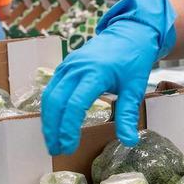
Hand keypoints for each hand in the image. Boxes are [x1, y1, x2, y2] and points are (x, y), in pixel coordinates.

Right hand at [41, 0, 176, 153]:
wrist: (130, 33)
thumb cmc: (133, 60)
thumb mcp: (135, 88)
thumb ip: (128, 115)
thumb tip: (130, 141)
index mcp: (95, 73)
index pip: (75, 105)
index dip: (69, 128)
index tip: (69, 146)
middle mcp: (76, 68)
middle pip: (56, 102)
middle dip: (53, 129)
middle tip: (57, 150)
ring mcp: (68, 66)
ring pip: (49, 96)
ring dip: (48, 120)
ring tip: (52, 142)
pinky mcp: (65, 66)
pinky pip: (51, 89)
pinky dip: (50, 108)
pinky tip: (53, 123)